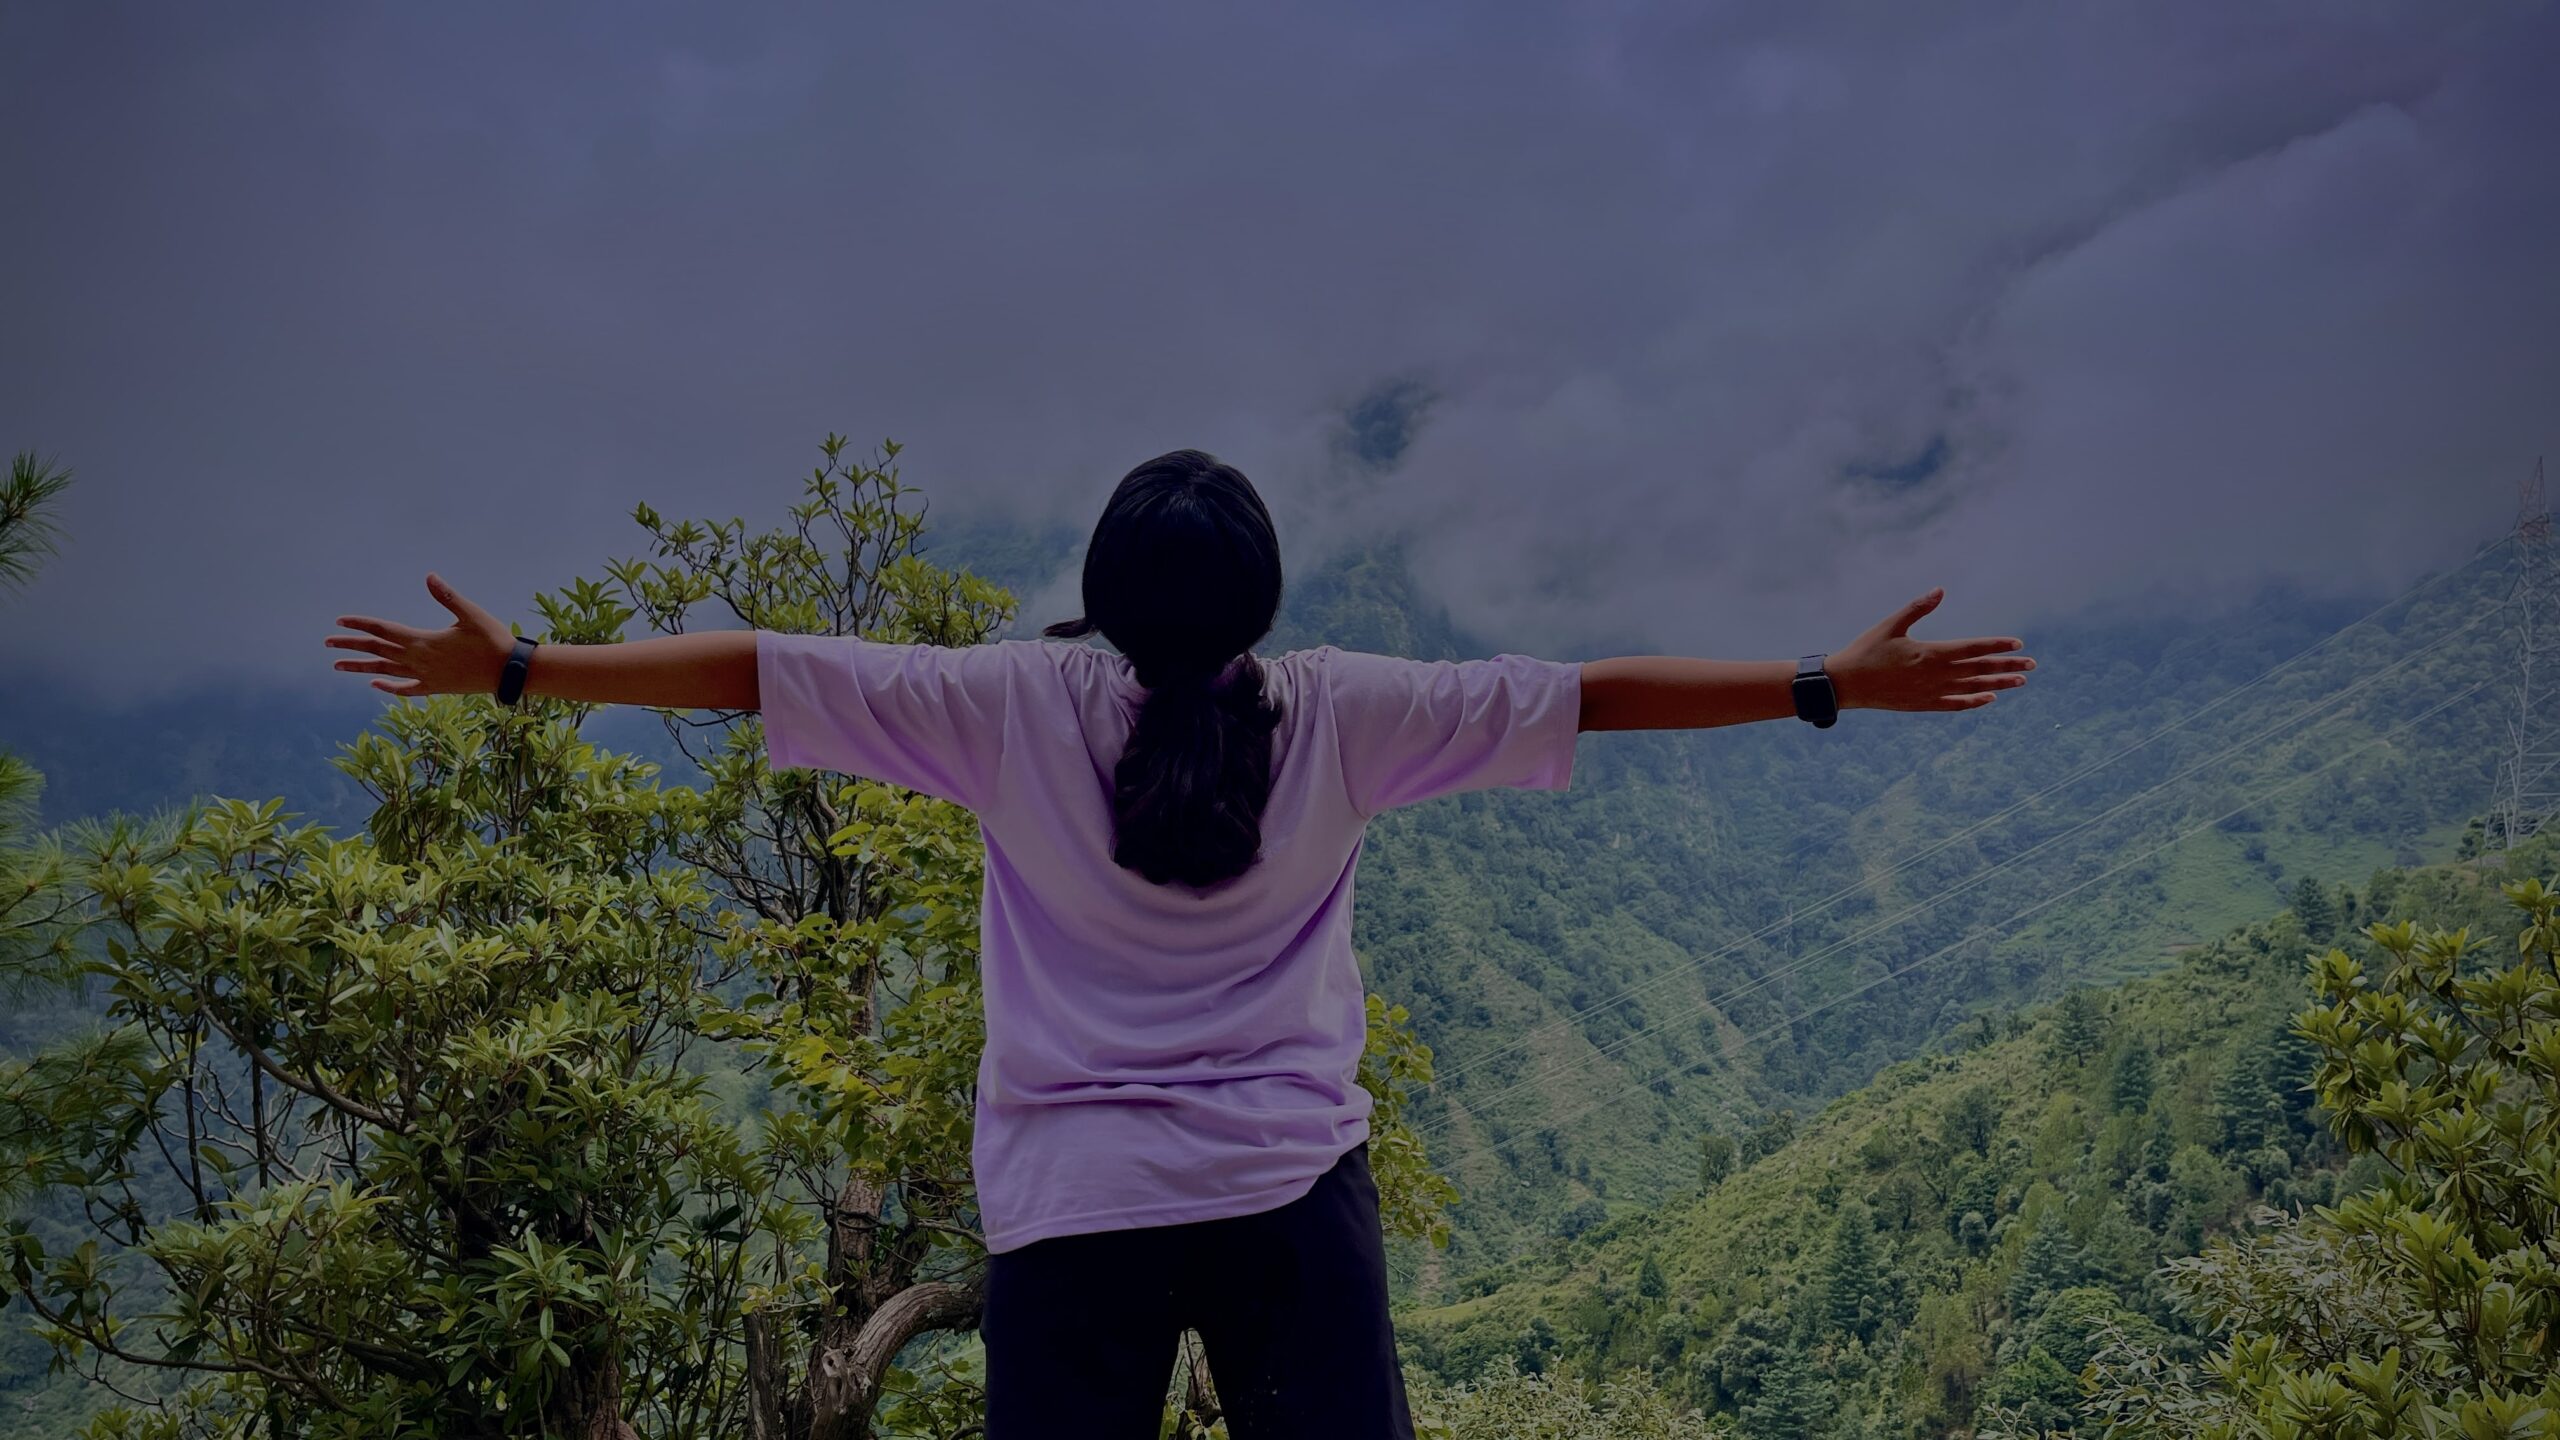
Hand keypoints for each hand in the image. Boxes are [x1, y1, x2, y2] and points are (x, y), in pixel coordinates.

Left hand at [327, 573, 512, 697]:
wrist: (510, 672)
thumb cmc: (493, 640)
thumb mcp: (471, 614)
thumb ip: (447, 596)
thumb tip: (429, 576)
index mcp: (423, 641)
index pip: (383, 631)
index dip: (360, 625)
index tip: (339, 621)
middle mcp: (419, 661)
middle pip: (378, 651)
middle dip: (351, 646)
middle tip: (327, 642)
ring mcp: (426, 677)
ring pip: (385, 672)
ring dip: (360, 668)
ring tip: (338, 666)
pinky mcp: (436, 687)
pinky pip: (406, 689)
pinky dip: (389, 687)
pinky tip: (375, 685)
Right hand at [1827, 588, 2032, 712]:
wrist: (1845, 684)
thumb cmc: (1865, 650)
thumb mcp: (1890, 624)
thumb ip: (1918, 608)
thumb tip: (1940, 590)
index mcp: (1930, 652)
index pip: (1973, 648)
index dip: (1997, 645)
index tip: (2018, 644)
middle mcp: (1936, 674)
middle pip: (1980, 669)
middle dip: (2007, 666)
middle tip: (2032, 664)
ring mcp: (1931, 692)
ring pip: (1973, 688)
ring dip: (1998, 684)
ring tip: (2020, 682)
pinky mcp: (1923, 704)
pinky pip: (1955, 704)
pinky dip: (1974, 702)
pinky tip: (1989, 698)